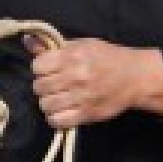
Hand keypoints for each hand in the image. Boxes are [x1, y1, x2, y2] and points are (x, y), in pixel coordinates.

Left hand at [27, 36, 162, 129]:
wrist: (135, 77)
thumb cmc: (107, 58)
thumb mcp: (82, 44)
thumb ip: (53, 45)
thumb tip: (27, 40)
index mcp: (73, 56)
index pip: (38, 66)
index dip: (40, 68)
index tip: (48, 69)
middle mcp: (75, 76)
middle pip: (39, 87)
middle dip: (43, 86)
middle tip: (53, 85)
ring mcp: (81, 97)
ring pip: (46, 105)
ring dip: (48, 103)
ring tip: (57, 98)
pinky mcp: (86, 114)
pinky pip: (58, 121)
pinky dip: (55, 118)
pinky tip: (61, 111)